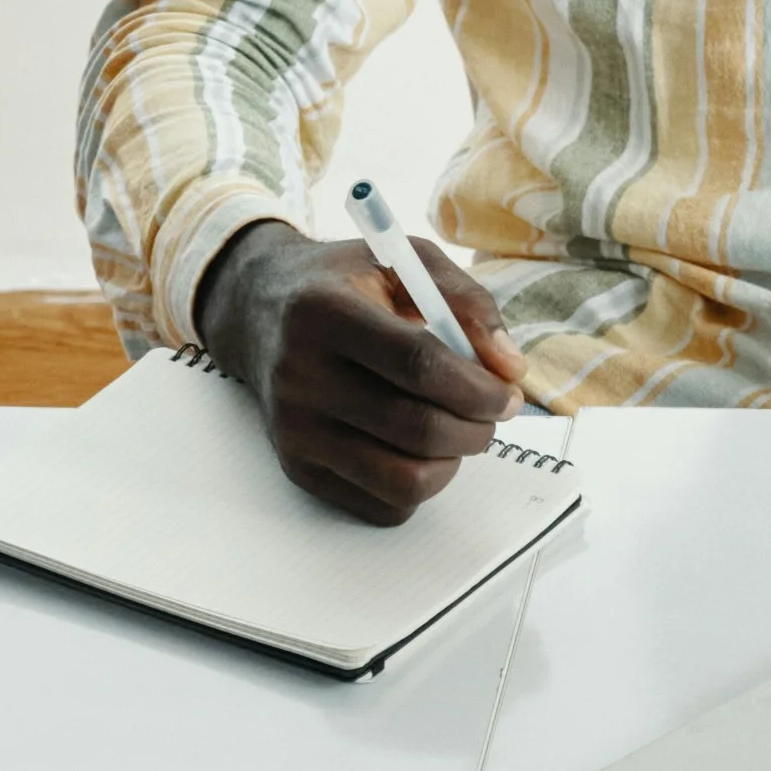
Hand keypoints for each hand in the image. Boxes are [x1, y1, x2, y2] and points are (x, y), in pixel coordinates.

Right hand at [198, 218, 522, 518]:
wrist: (258, 312)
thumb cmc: (344, 285)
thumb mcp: (406, 263)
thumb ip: (468, 303)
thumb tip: (511, 369)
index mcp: (325, 312)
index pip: (418, 365)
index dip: (478, 387)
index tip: (508, 391)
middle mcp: (300, 375)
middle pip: (416, 429)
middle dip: (477, 428)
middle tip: (492, 411)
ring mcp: (296, 429)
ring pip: (404, 481)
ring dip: (452, 462)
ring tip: (456, 430)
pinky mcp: (298, 468)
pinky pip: (383, 507)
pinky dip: (419, 486)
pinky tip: (417, 448)